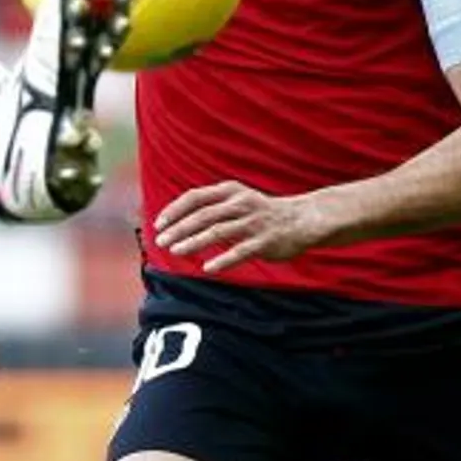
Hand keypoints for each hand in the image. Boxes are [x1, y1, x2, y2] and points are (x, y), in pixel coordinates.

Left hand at [154, 181, 331, 274]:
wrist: (302, 219)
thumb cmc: (261, 212)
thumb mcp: (237, 199)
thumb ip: (211, 206)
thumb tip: (176, 221)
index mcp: (230, 191)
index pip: (195, 197)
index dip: (175, 210)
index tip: (159, 224)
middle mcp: (240, 204)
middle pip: (203, 216)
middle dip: (179, 229)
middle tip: (161, 242)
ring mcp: (253, 222)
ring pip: (218, 232)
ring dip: (194, 242)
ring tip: (176, 252)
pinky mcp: (265, 241)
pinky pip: (240, 252)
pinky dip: (223, 260)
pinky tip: (207, 268)